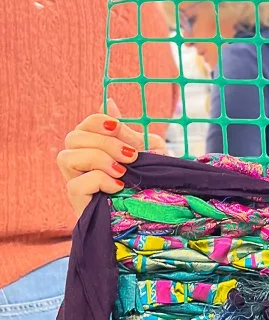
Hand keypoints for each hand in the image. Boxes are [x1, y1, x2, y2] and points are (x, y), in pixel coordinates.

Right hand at [57, 100, 165, 218]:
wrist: (151, 218)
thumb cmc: (146, 183)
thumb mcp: (146, 154)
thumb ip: (129, 132)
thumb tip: (108, 101)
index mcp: (93, 148)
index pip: (84, 124)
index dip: (100, 122)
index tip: (121, 128)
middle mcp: (79, 163)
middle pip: (73, 137)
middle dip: (104, 142)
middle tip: (131, 155)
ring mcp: (75, 182)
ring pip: (66, 157)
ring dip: (97, 158)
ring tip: (122, 170)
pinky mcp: (78, 202)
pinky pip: (76, 184)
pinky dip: (99, 180)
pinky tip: (118, 186)